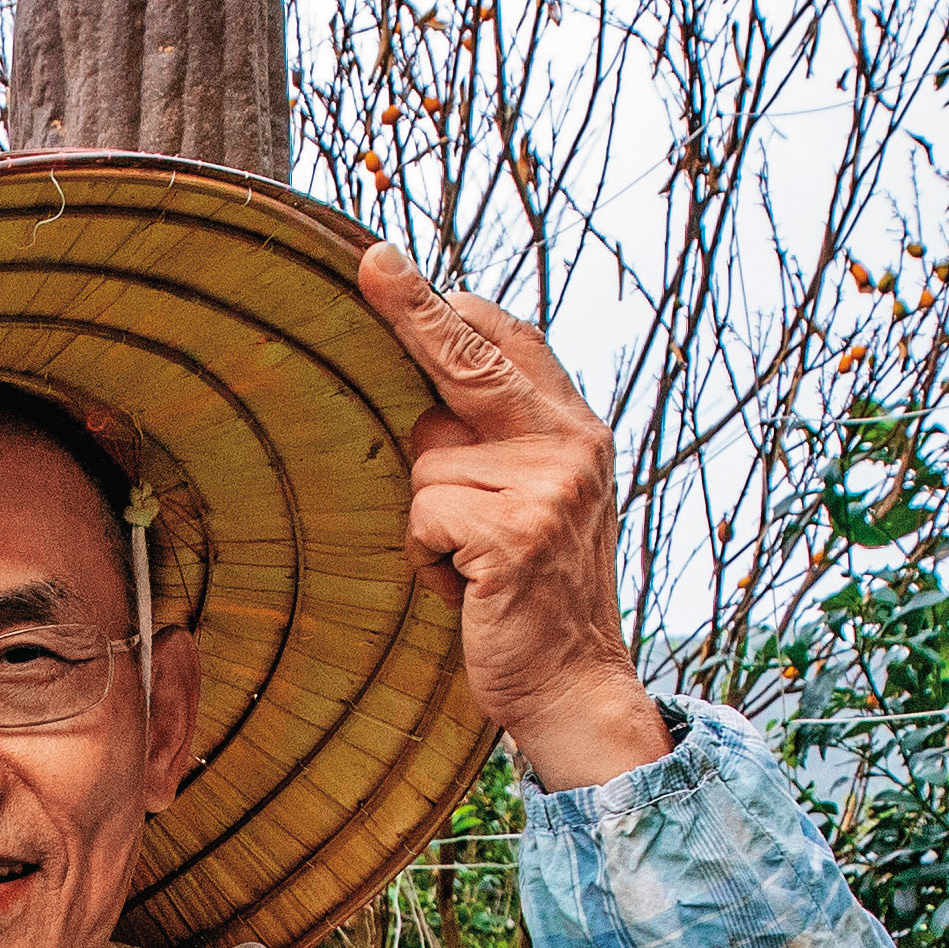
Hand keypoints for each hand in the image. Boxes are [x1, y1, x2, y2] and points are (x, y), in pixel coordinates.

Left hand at [355, 244, 674, 789]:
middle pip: (471, 360)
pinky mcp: (514, 533)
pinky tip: (464, 589)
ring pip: (426, 462)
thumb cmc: (535, 601)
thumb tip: (430, 396)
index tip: (391, 265)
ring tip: (467, 566)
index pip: (511, 342)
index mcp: (575, 432)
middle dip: (414, 309)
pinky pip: (424, 515)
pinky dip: (425, 559)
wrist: (577, 687)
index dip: (451, 306)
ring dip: (427, 520)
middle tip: (371, 260)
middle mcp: (570, 446)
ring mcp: (547, 487)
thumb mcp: (536, 508)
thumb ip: (503, 448)